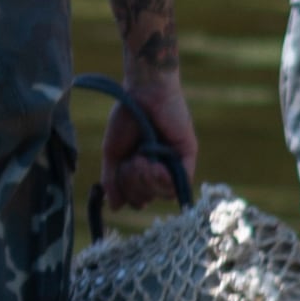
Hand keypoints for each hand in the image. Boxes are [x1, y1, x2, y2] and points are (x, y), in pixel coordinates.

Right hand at [100, 69, 196, 211]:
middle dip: (135, 184)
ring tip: (143, 159)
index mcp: (141, 169)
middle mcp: (159, 169)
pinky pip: (180, 183)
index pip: (136, 198)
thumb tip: (114, 207)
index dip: (127, 193)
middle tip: (133, 161)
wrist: (141, 93)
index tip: (119, 172)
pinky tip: (157, 167)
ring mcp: (174, 164)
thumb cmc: (126, 117)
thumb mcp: (113, 153)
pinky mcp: (187, 156)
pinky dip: (166, 180)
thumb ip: (112, 180)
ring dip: (148, 180)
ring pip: (163, 193)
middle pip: (148, 198)